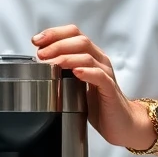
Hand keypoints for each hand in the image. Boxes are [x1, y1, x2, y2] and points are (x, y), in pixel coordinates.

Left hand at [31, 25, 155, 150]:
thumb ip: (62, 70)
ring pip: (87, 56)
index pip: (74, 33)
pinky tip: (75, 73)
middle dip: (57, 44)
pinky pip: (100, 76)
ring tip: (52, 62)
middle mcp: (99, 61)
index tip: (36, 41)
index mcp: (90, 56)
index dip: (54, 33)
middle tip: (41, 54)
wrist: (121, 123)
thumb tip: (39, 62)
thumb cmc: (97, 103)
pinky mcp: (110, 89)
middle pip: (80, 41)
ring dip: (66, 57)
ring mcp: (106, 73)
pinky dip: (87, 72)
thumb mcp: (74, 83)